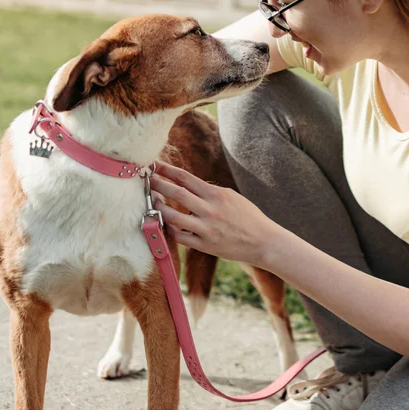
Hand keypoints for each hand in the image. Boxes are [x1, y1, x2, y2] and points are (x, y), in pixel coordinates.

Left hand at [149, 161, 278, 267]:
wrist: (264, 242)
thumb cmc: (249, 217)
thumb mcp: (232, 197)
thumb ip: (210, 192)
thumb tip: (189, 186)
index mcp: (217, 195)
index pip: (186, 178)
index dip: (168, 170)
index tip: (154, 164)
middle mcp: (210, 210)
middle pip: (176, 193)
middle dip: (158, 184)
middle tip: (144, 178)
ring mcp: (206, 229)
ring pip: (173, 216)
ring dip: (159, 207)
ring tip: (151, 201)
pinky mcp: (205, 245)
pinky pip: (180, 237)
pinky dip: (170, 229)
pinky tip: (164, 224)